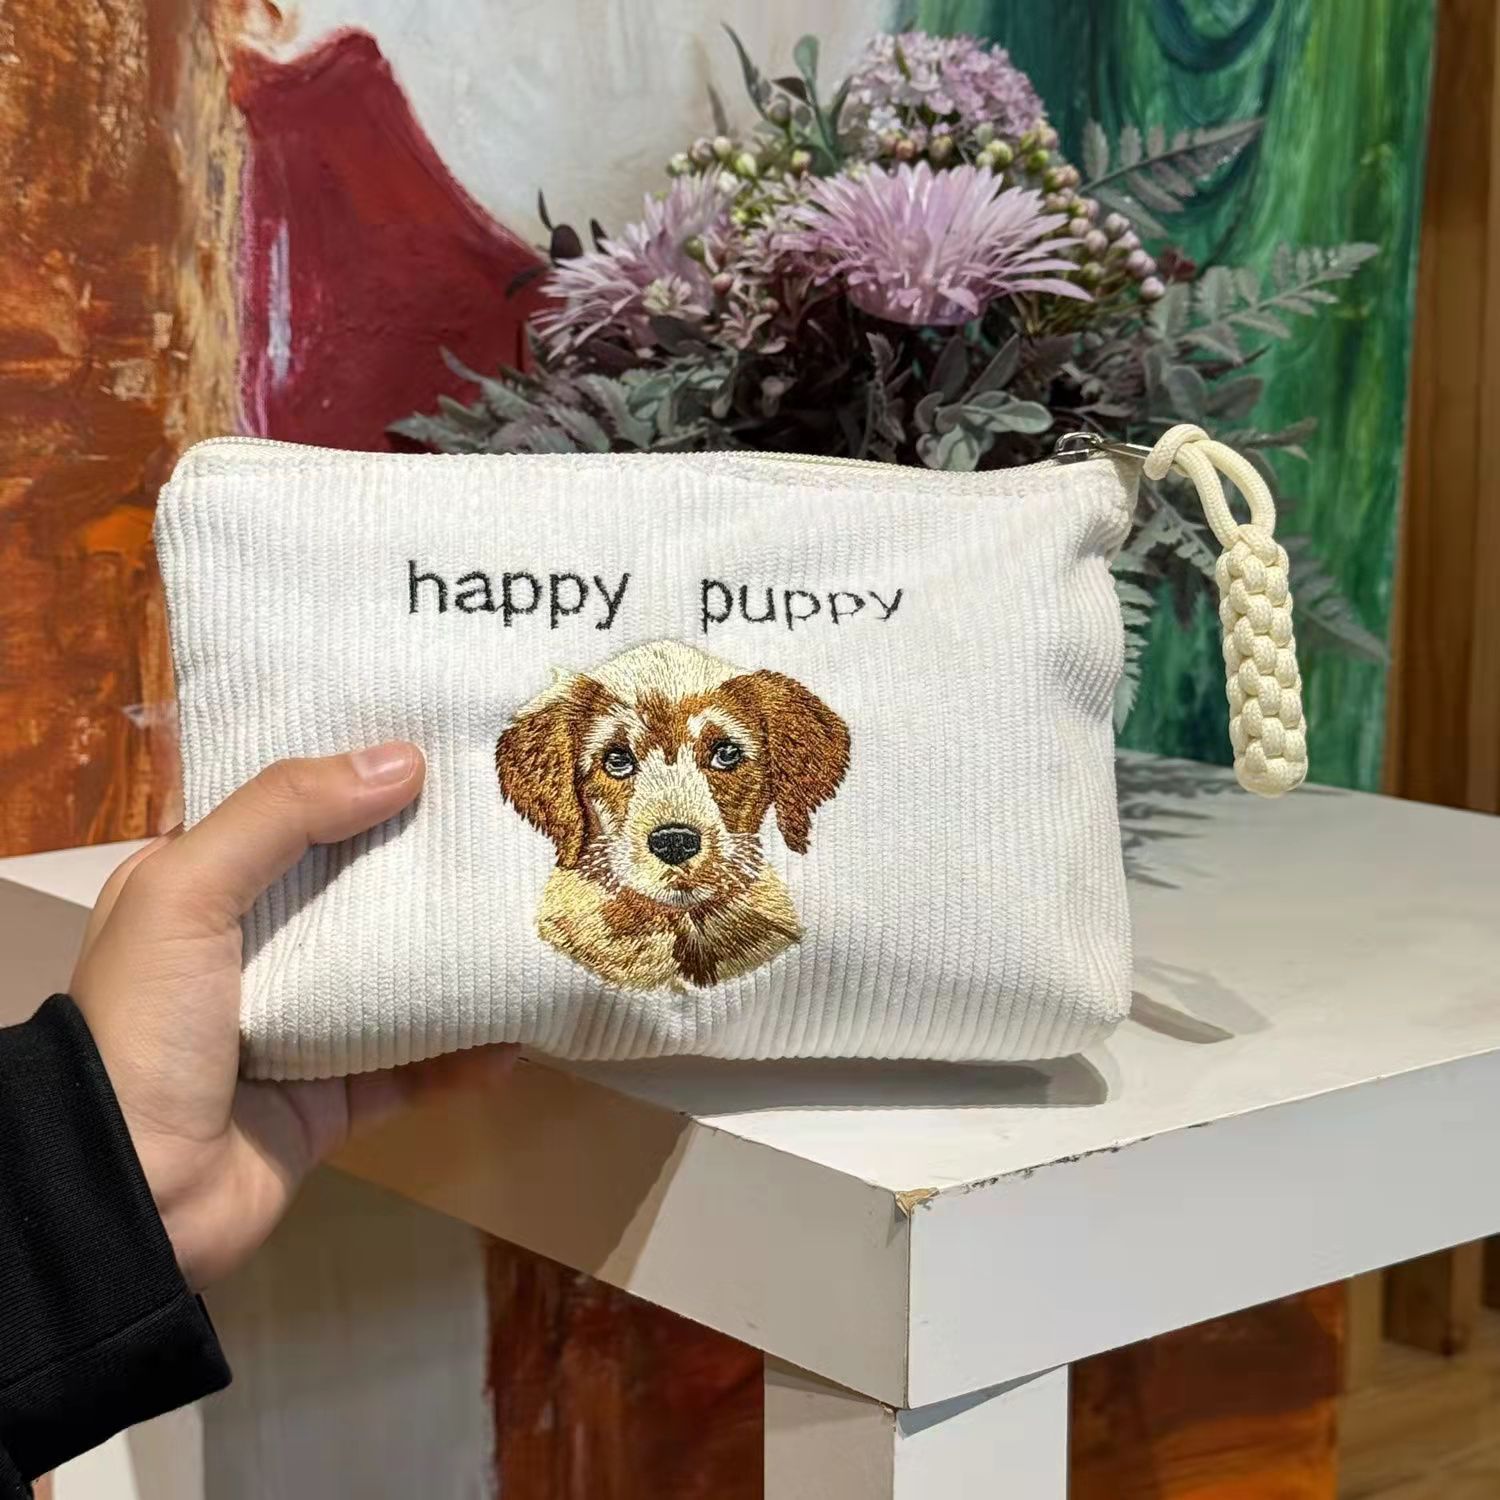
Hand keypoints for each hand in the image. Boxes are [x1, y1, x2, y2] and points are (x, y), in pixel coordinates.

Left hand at [70, 744, 514, 1288]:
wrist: (133, 1196)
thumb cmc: (146, 1026)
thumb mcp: (186, 892)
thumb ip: (284, 814)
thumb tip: (404, 759)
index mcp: (200, 890)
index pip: (286, 812)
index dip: (354, 775)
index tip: (438, 744)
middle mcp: (249, 950)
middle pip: (354, 887)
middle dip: (425, 859)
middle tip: (510, 822)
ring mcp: (296, 1026)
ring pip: (394, 974)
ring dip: (456, 956)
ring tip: (529, 918)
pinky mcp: (334, 1097)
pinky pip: (414, 1065)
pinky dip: (464, 1054)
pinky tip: (516, 1035)